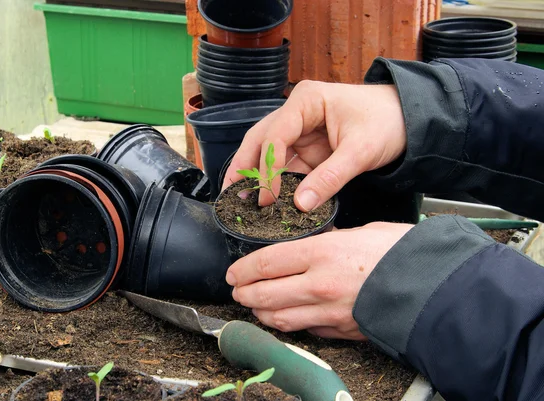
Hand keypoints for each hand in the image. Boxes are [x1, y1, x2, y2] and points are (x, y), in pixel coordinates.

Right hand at [222, 80, 405, 209]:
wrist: (409, 119)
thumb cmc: (387, 121)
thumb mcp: (361, 151)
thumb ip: (330, 178)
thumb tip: (301, 205)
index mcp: (306, 101)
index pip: (275, 134)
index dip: (267, 167)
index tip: (267, 196)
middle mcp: (297, 112)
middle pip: (260, 139)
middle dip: (244, 168)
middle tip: (230, 195)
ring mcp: (300, 130)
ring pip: (267, 152)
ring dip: (254, 176)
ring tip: (238, 200)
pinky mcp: (307, 146)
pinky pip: (285, 164)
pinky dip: (275, 182)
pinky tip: (266, 199)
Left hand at [226, 222, 412, 339]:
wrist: (435, 285)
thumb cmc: (402, 252)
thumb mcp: (361, 232)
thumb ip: (330, 242)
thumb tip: (313, 248)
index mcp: (322, 253)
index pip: (267, 263)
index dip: (243, 269)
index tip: (234, 272)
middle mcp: (320, 285)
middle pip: (265, 294)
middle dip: (245, 293)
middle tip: (238, 290)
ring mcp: (330, 312)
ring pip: (281, 319)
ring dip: (262, 313)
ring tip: (256, 306)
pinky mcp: (343, 331)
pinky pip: (308, 331)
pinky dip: (292, 325)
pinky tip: (288, 318)